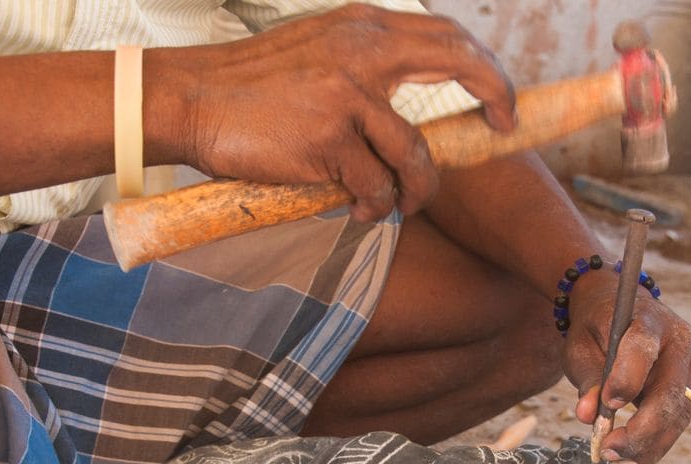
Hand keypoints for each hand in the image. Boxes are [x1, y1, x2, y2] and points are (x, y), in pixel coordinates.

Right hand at [163, 5, 516, 221]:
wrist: (190, 99)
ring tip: (397, 205)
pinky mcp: (328, 138)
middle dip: (494, 95)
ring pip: (416, 154)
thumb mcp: (316, 52)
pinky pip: (376, 186)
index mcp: (361, 27)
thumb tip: (409, 105)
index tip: (499, 100)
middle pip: (457, 62)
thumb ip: (365, 66)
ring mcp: (346, 94)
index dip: (485, 66)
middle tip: (500, 129)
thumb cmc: (252, 87)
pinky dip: (374, 206)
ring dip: (417, 190)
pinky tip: (359, 210)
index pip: (445, 35)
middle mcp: (361, 51)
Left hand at [568, 279, 690, 463]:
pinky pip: (677, 423)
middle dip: (640, 431)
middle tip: (609, 452)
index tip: (606, 406)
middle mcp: (679, 341)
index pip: (642, 350)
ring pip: (678, 416)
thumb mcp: (581, 347)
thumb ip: (588, 379)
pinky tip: (630, 463)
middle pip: (669, 394)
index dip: (626, 380)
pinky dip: (654, 446)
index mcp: (648, 320)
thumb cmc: (597, 328)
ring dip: (649, 447)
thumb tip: (587, 416)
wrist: (621, 310)